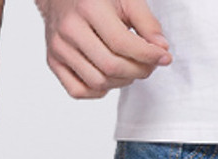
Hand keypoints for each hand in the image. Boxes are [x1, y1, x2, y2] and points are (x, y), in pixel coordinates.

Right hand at [36, 0, 170, 98]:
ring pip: (97, 82)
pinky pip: (79, 91)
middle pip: (110, 67)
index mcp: (89, 7)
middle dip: (138, 71)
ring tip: (131, 69)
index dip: (147, 55)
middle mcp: (70, 29)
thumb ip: (147, 22)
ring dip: (122, 82)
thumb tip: (161, 50)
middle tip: (150, 66)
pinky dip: (99, 90)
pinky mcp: (53, 62)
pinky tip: (109, 77)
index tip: (164, 57)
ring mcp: (58, 48)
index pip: (122, 43)